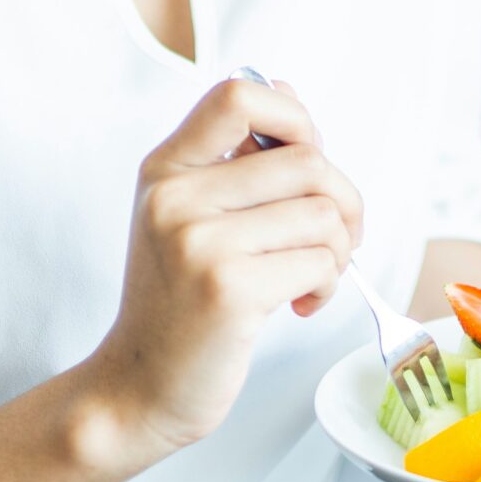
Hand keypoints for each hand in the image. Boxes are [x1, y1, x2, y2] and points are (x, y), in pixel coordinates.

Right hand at [84, 74, 362, 471]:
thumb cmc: (178, 301)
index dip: (294, 118)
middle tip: (331, 238)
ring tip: (309, 277)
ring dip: (337, 251)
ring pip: (323, 213)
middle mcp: (175, 196)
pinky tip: (300, 304)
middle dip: (343, 200)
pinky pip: (319, 262)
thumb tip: (288, 91)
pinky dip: (327, 285)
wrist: (137, 390)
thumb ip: (237, 155)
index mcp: (167, 167)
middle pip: (307, 159)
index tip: (303, 161)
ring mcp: (198, 242)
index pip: (240, 95)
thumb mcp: (189, 214)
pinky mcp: (227, 289)